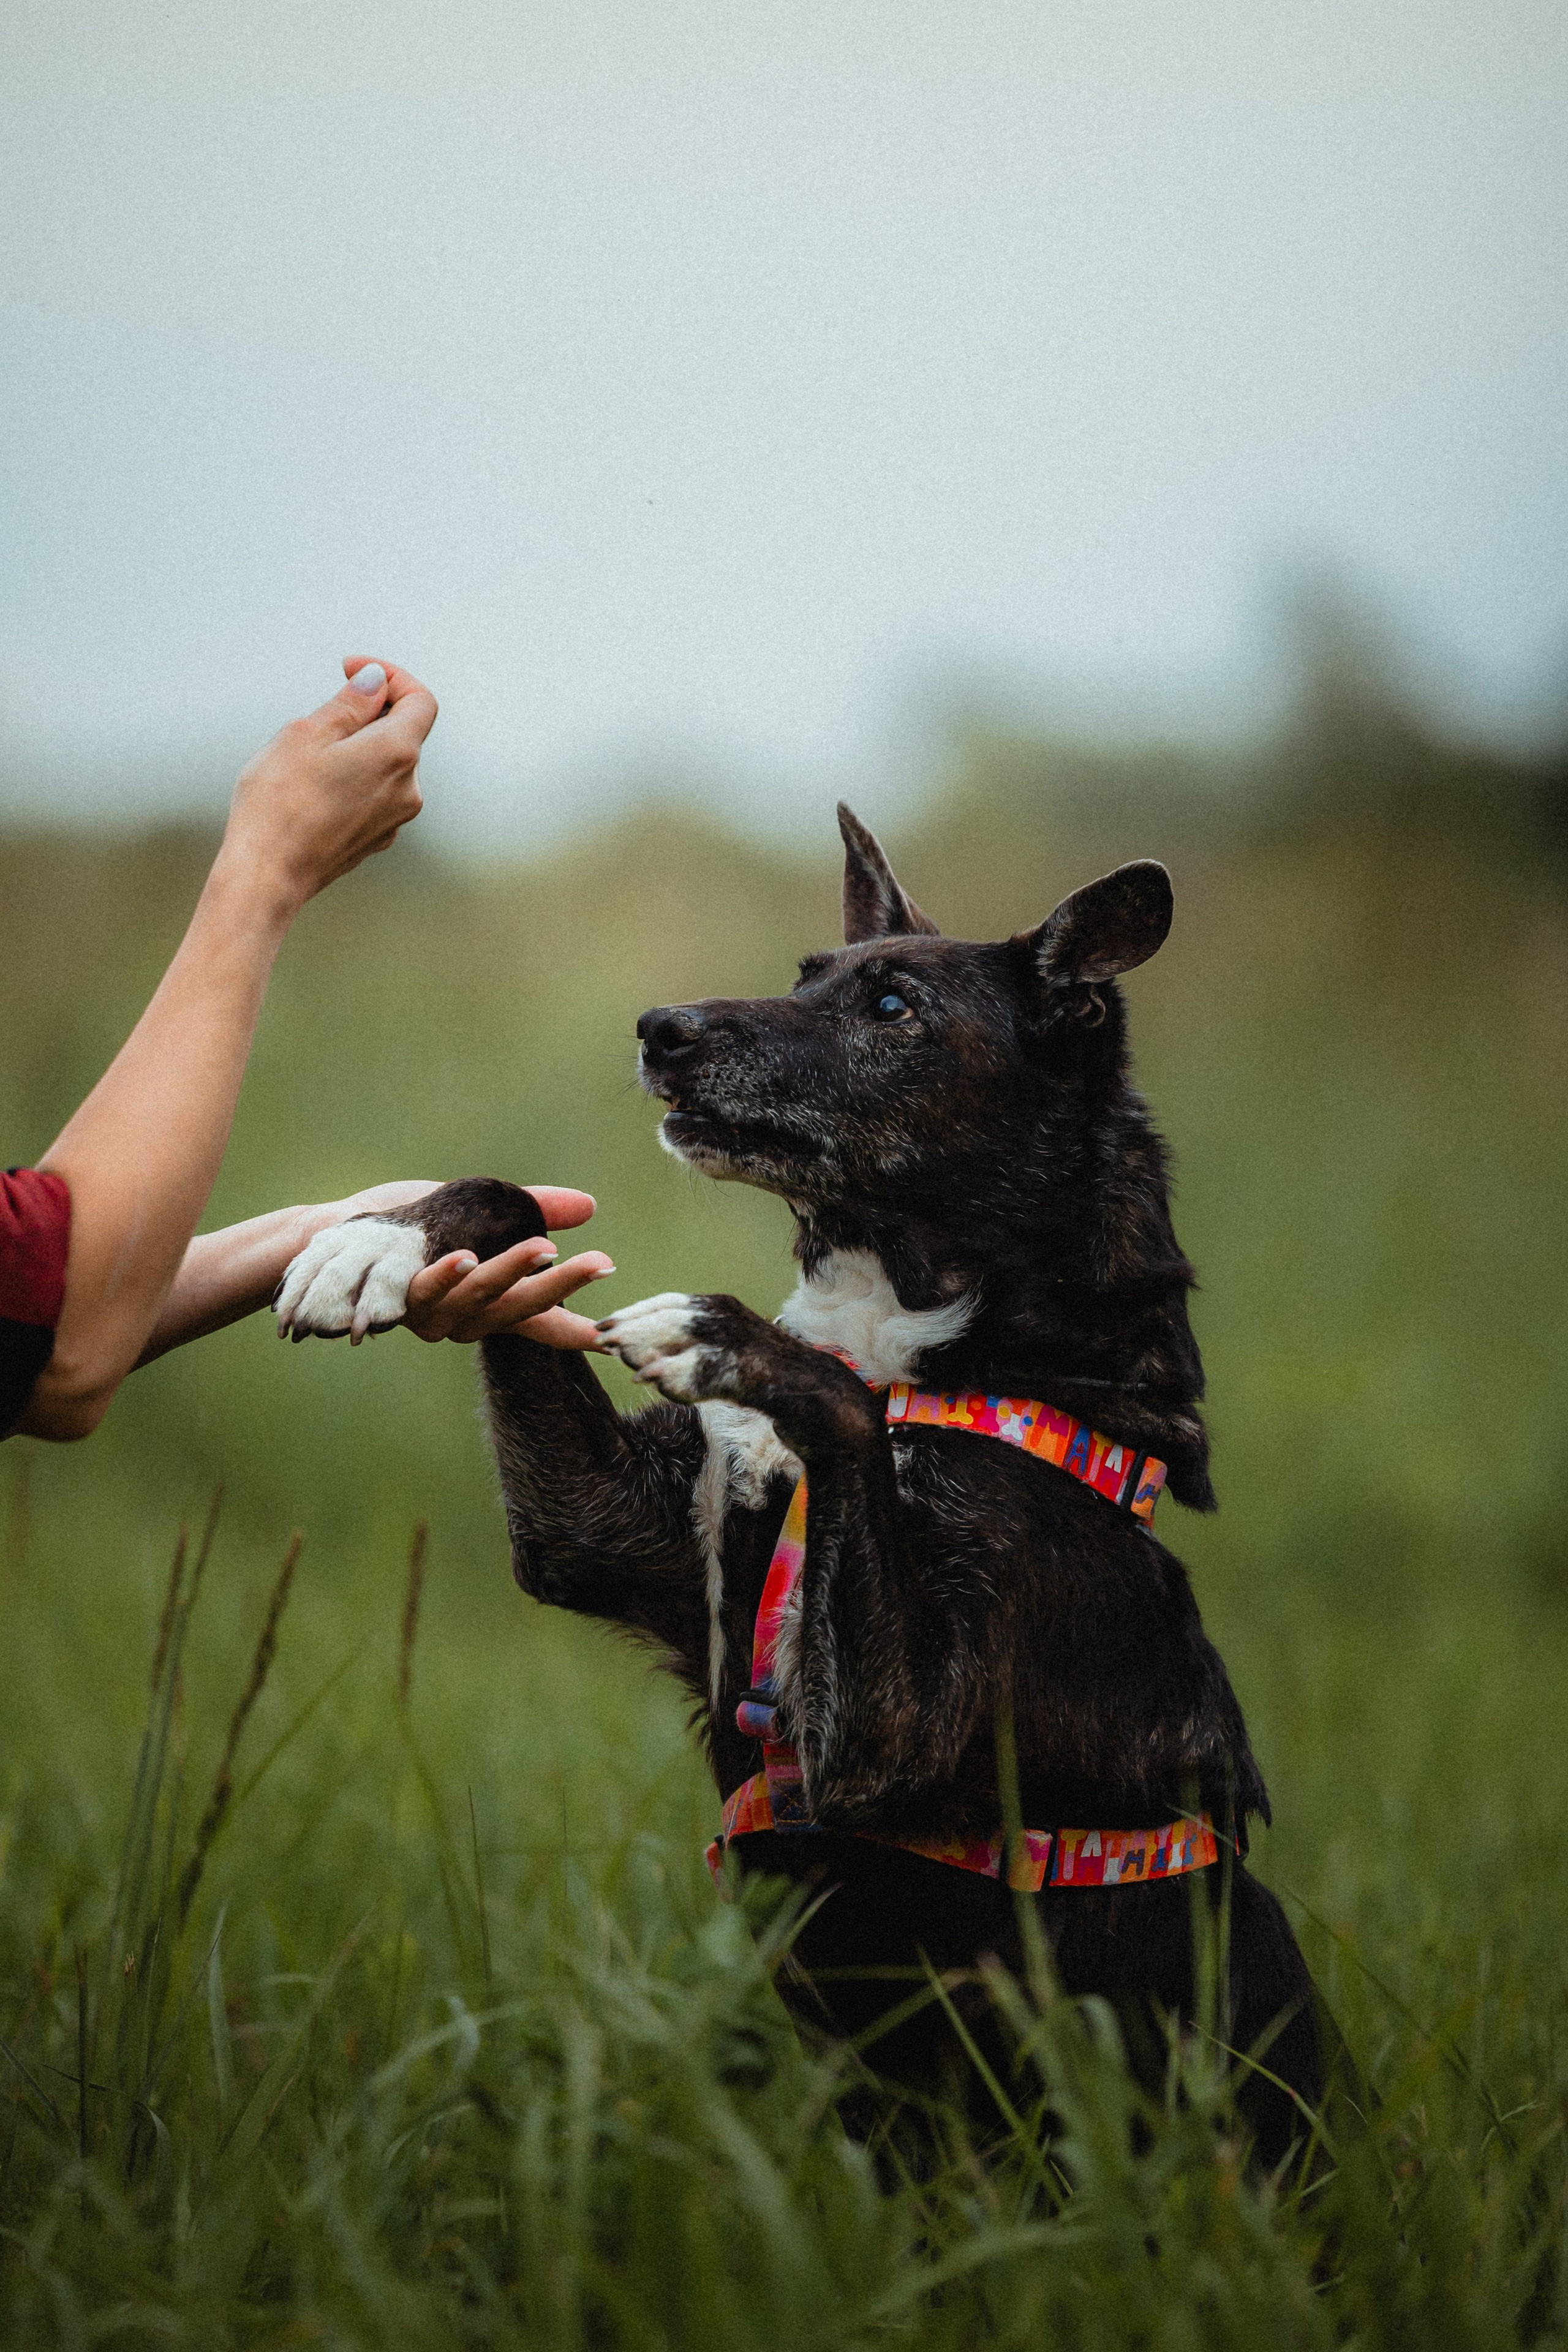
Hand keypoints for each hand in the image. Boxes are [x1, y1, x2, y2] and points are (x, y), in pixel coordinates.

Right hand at [217, 657, 437, 917]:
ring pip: (384, 766)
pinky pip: (373, 794)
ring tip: (307, 760)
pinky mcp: (376, 839)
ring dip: (356, 748)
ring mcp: (395, 820)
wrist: (267, 876)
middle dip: (366, 713)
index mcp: (397, 754)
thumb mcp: (308, 733)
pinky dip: (353, 779)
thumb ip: (350, 703)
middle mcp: (408, 789)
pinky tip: (312, 791)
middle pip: (402, 732)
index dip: (391, 676)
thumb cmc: (279, 801)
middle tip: (316, 718)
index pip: (421, 700)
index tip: (350, 669)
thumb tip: (377, 681)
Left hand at [402, 1185, 614, 1346]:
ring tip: (542, 1248)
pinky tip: (464, 1258)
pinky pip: (423, 1291)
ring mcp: (426, 1314)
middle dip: (561, 1285)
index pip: (538, 1319)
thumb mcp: (476, 1212)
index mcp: (484, 1303)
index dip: (576, 1328)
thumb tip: (587, 1207)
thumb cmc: (408, 1231)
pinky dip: (446, 1276)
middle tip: (600, 1263)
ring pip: (476, 1299)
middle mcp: (460, 1319)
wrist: (331, 1239)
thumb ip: (529, 1209)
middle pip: (518, 1307)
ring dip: (509, 1272)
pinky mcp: (389, 1299)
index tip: (616, 1332)